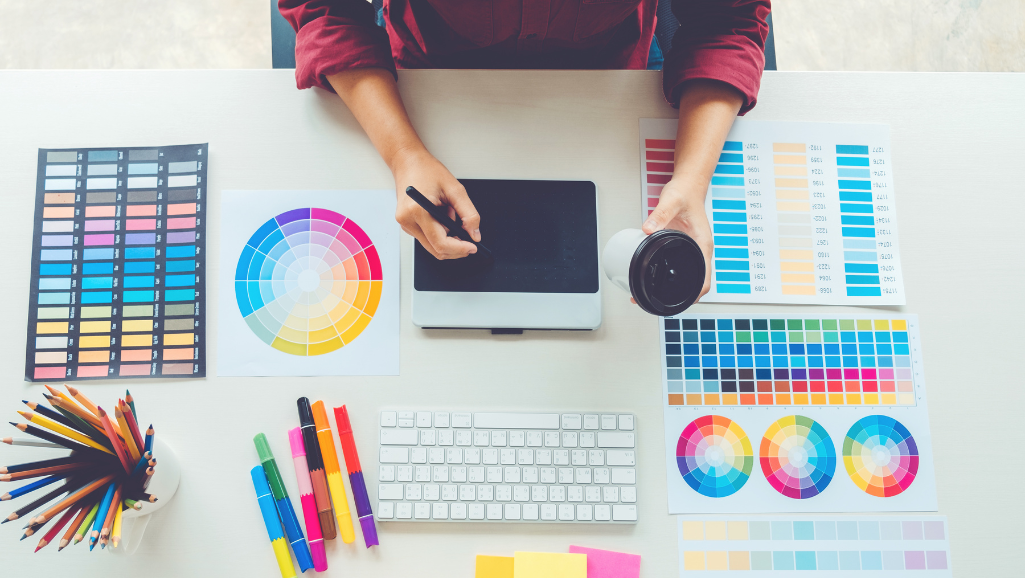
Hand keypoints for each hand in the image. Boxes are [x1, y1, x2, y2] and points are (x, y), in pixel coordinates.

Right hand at [391, 147, 480, 258]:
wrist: (407, 162)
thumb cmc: (427, 171)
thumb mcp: (455, 189)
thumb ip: (468, 214)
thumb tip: (474, 234)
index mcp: (418, 210)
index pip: (440, 243)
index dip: (459, 249)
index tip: (472, 247)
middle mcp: (408, 220)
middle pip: (435, 249)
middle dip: (455, 247)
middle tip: (468, 238)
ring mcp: (405, 224)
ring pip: (432, 245)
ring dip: (447, 237)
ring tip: (449, 214)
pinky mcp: (406, 225)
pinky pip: (427, 238)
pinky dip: (439, 232)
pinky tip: (441, 215)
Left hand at [642, 177, 712, 299]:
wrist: (688, 185)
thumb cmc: (685, 193)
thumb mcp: (671, 202)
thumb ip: (659, 215)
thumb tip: (647, 229)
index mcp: (702, 244)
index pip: (705, 278)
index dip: (695, 294)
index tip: (681, 303)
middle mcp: (699, 250)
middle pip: (696, 283)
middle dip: (681, 297)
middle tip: (657, 302)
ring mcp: (691, 250)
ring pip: (688, 277)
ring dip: (675, 289)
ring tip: (651, 295)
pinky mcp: (683, 247)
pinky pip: (679, 266)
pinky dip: (669, 275)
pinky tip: (654, 278)